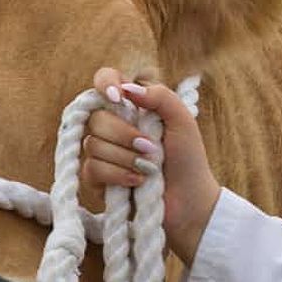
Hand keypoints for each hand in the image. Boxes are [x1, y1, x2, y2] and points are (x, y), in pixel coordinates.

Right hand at [80, 68, 220, 265]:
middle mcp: (112, 126)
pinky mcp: (97, 179)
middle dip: (124, 135)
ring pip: (93, 145)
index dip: (105, 84)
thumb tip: (127, 89)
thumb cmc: (188, 159)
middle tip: (151, 148)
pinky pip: (92, 169)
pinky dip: (117, 175)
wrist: (189, 200)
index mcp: (132, 106)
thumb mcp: (182, 121)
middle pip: (96, 117)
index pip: (105, 80)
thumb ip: (160, 96)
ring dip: (126, 158)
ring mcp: (102, 152)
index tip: (118, 98)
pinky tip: (137, 182)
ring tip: (149, 169)